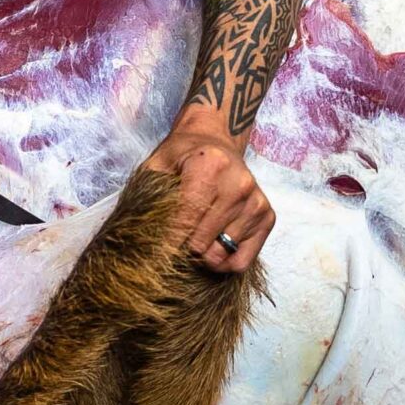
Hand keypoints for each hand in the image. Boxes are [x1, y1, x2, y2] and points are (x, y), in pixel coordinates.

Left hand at [145, 107, 272, 272]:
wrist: (217, 140)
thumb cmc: (183, 156)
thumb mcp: (157, 164)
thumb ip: (148, 197)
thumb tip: (137, 240)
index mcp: (210, 165)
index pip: (183, 220)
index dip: (164, 244)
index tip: (152, 255)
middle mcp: (238, 184)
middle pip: (199, 244)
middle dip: (180, 249)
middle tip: (173, 241)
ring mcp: (255, 202)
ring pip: (218, 256)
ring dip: (200, 255)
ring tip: (193, 237)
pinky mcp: (267, 217)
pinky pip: (241, 262)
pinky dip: (223, 264)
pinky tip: (212, 247)